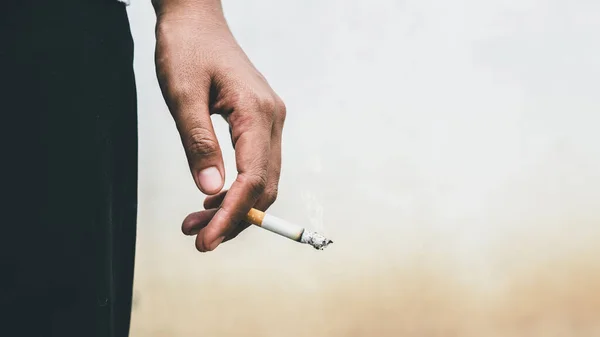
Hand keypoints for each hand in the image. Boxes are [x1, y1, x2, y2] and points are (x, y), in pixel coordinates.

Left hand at [154, 10, 285, 251]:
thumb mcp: (183, 95)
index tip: (207, 241)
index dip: (232, 215)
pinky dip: (237, 189)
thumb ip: (198, 143)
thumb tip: (211, 191)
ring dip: (235, 207)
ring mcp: (270, 120)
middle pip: (264, 186)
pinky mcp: (261, 122)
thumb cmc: (186, 49)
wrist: (197, 20)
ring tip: (197, 222)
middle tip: (198, 238)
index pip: (253, 178)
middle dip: (234, 218)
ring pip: (262, 179)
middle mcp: (272, 119)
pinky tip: (212, 198)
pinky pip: (257, 165)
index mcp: (256, 112)